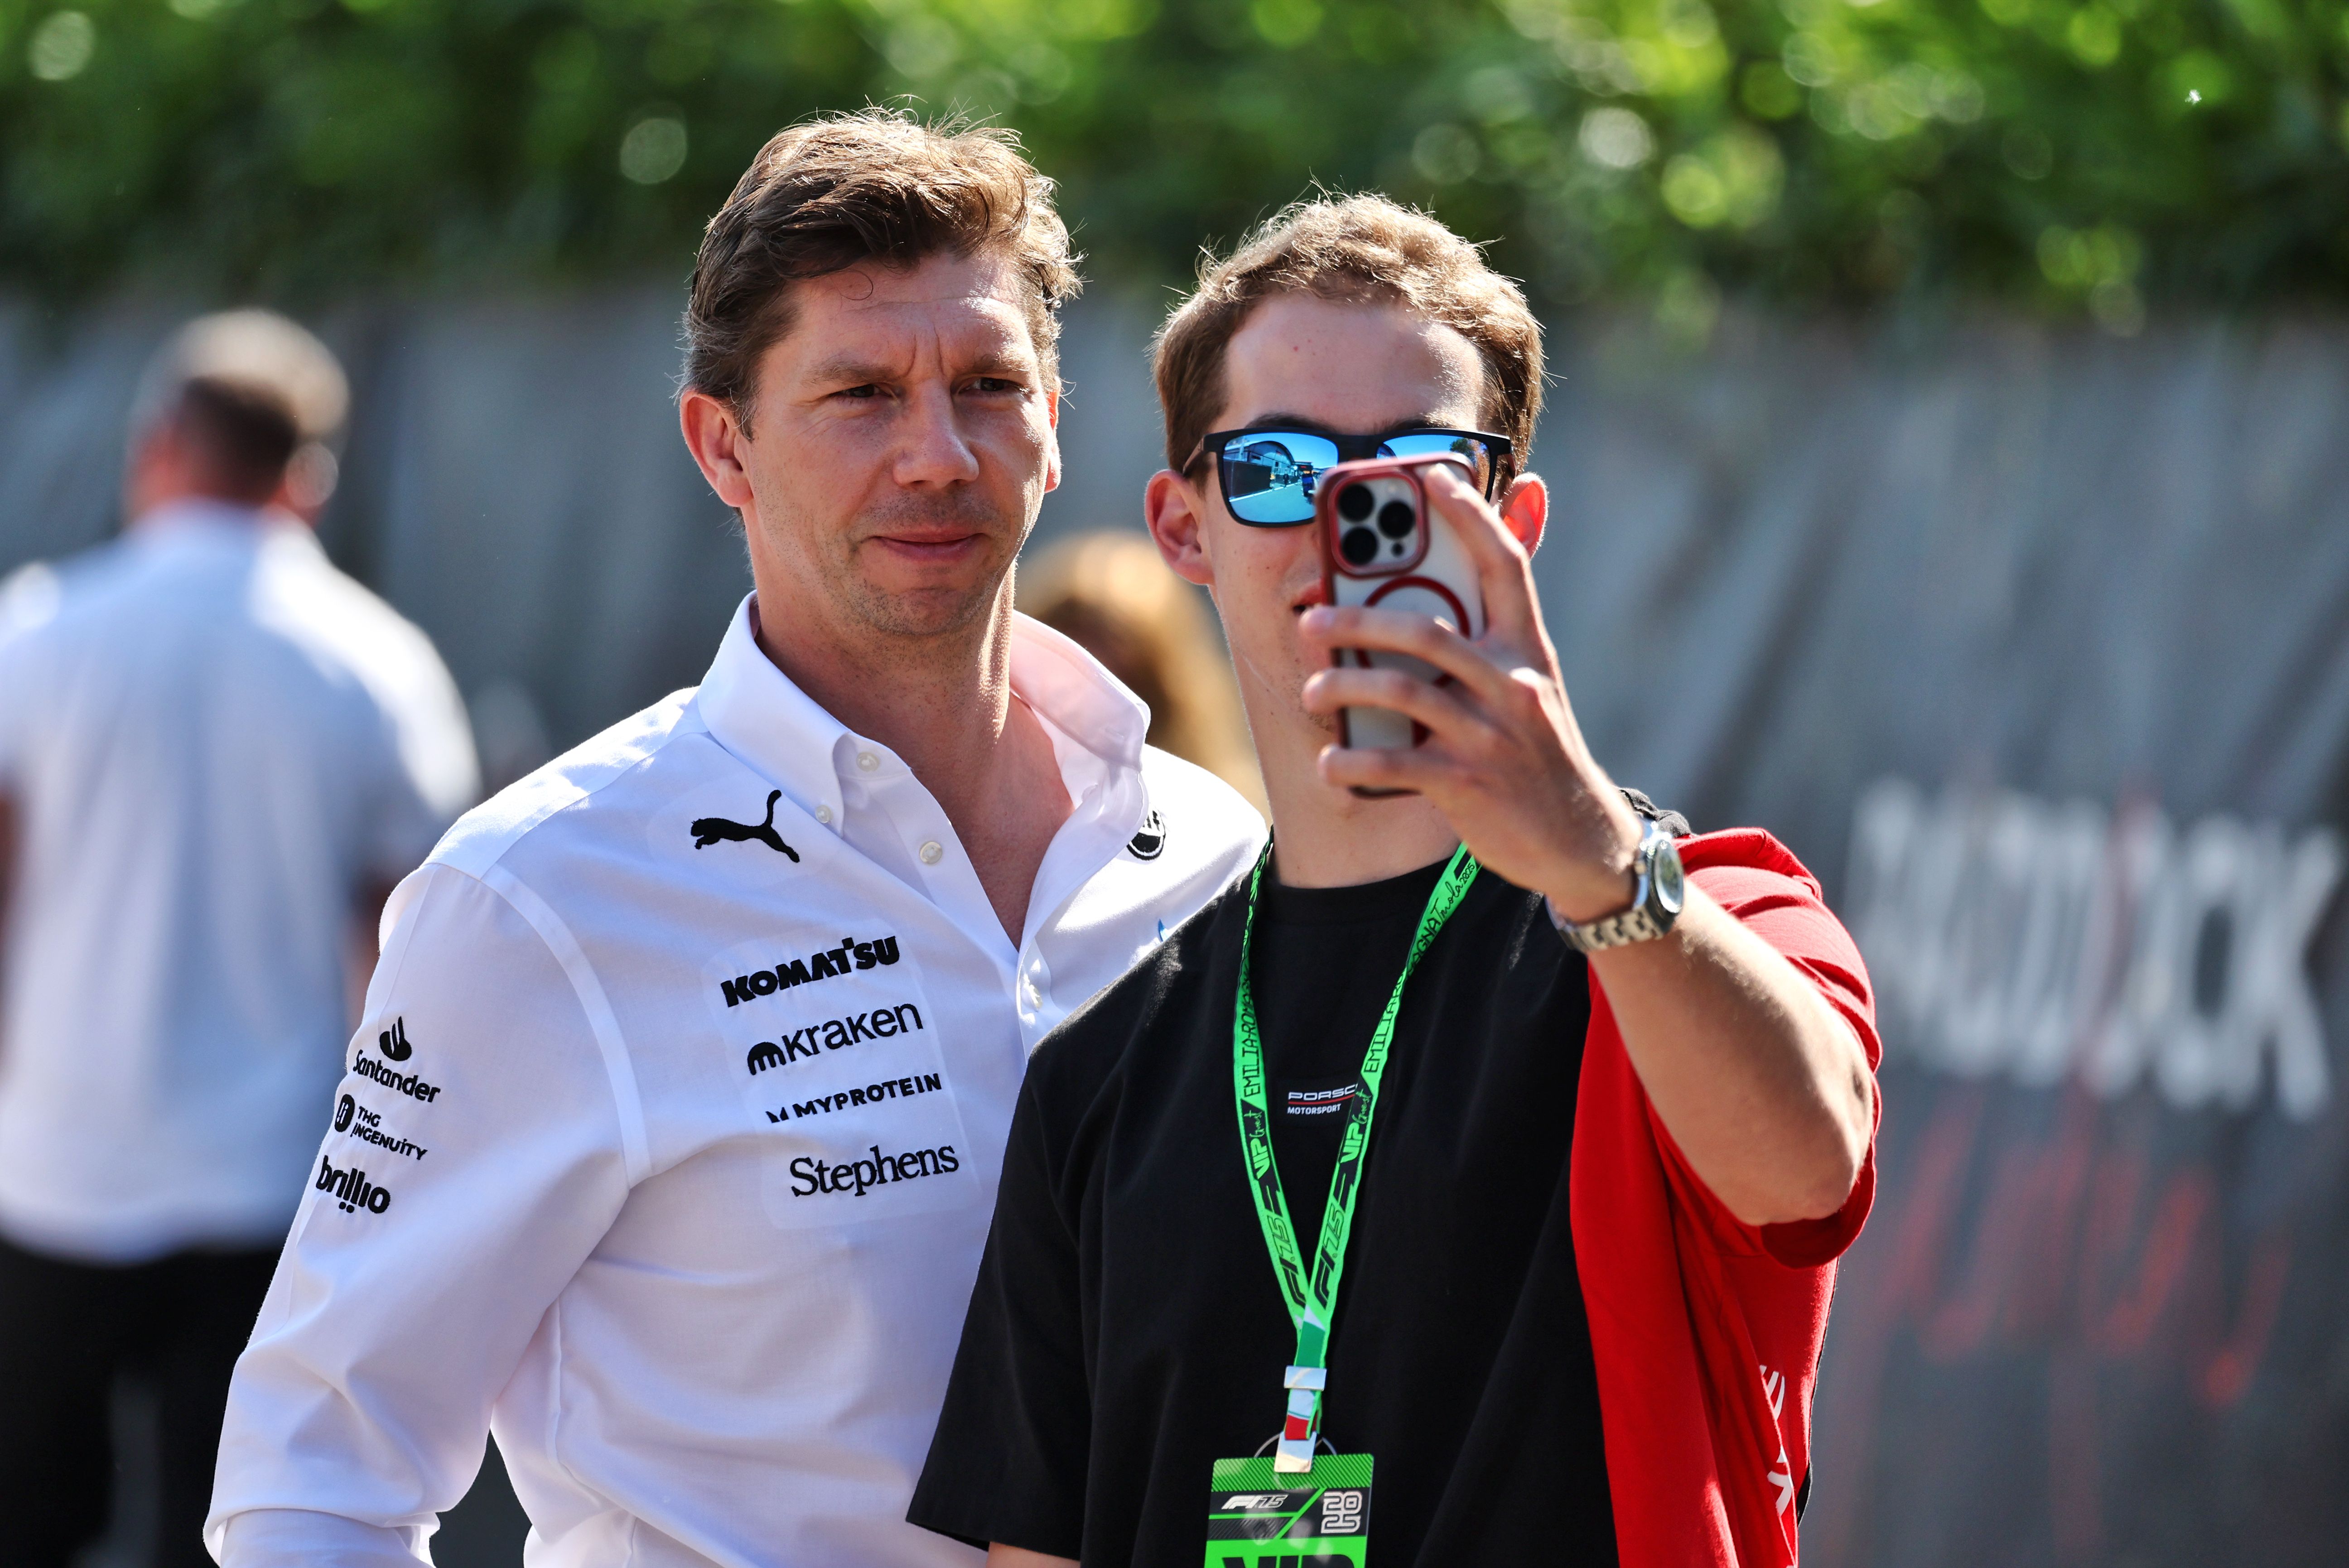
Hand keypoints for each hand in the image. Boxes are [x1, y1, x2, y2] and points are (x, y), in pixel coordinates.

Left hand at [1298, 464, 1643, 922]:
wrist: (1579, 839)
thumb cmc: (1535, 753)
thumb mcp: (1528, 687)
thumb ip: (1488, 638)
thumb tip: (1445, 590)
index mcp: (1527, 649)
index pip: (1505, 564)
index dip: (1471, 516)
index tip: (1433, 475)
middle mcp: (1514, 682)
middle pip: (1427, 630)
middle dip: (1358, 619)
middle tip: (1309, 619)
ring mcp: (1493, 735)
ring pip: (1404, 691)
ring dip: (1344, 687)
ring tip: (1312, 690)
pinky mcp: (1471, 785)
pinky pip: (1397, 765)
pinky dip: (1353, 762)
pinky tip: (1329, 762)